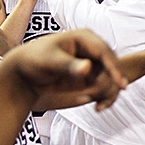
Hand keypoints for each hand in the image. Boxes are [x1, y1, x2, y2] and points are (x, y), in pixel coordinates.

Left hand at [12, 29, 127, 110]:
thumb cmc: (34, 59)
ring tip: (92, 103)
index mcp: (85, 38)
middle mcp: (93, 49)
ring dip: (105, 91)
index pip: (105, 52)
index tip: (120, 84)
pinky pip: (104, 86)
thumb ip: (69, 65)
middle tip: (93, 97)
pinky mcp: (91, 76)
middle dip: (108, 82)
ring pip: (110, 77)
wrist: (24, 72)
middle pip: (111, 65)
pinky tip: (98, 106)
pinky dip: (104, 97)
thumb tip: (88, 68)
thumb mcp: (49, 61)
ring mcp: (93, 63)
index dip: (114, 68)